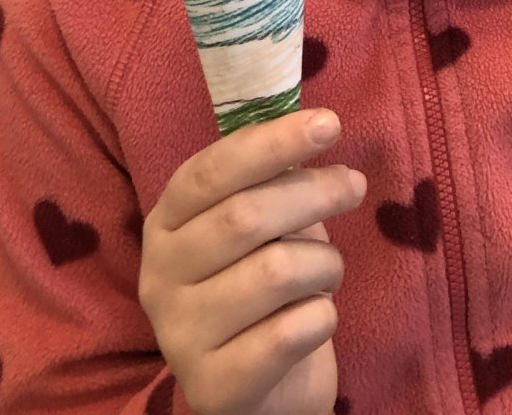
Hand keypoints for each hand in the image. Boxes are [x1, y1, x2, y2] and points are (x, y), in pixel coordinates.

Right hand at [139, 109, 365, 414]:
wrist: (264, 390)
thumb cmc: (266, 289)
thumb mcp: (262, 226)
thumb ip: (273, 182)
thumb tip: (317, 129)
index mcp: (166, 223)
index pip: (213, 171)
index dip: (273, 143)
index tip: (329, 124)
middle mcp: (159, 277)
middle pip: (245, 216)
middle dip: (313, 193)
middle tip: (353, 187)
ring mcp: (179, 336)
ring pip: (274, 273)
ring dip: (324, 265)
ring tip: (327, 273)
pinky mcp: (211, 389)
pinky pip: (289, 334)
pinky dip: (322, 317)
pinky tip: (317, 318)